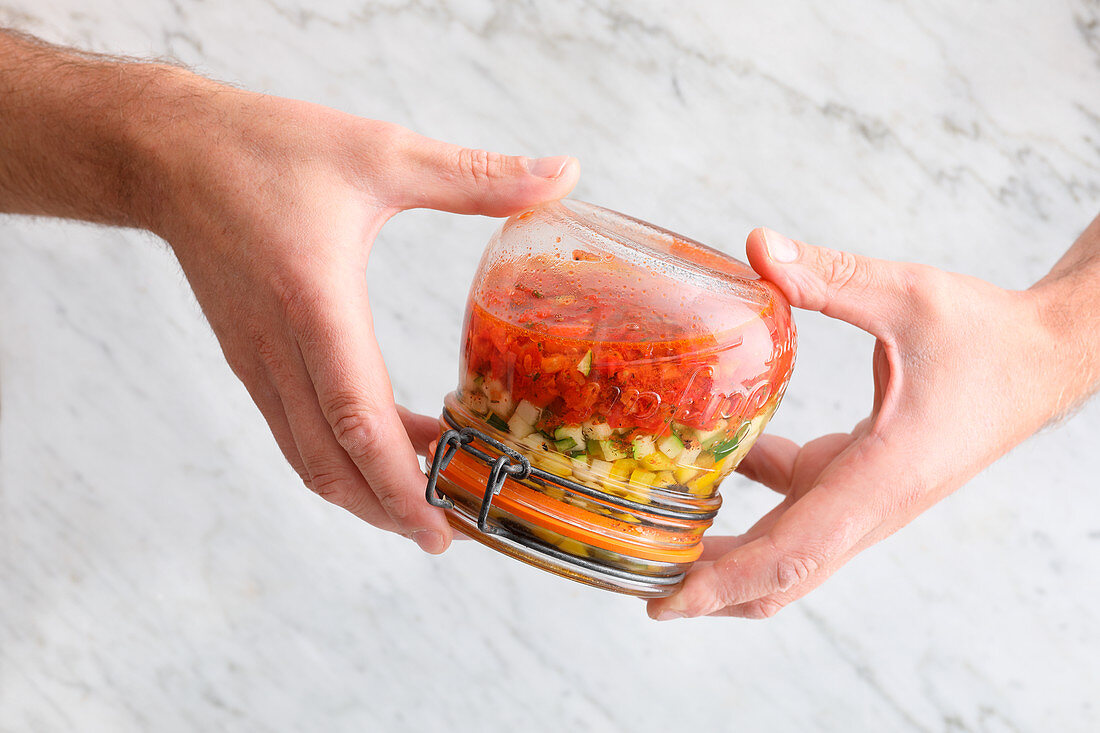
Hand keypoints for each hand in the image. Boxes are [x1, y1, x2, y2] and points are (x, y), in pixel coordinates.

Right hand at [150, 81, 578, 552]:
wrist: (169, 154)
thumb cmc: (267, 149)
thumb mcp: (379, 152)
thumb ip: (474, 174)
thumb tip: (565, 173)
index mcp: (315, 304)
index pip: (358, 420)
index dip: (403, 482)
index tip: (442, 528)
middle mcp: (277, 349)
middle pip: (332, 463)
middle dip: (391, 509)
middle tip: (452, 531)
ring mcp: (256, 361)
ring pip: (310, 457)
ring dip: (366, 491)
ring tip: (428, 500)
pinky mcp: (250, 359)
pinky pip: (296, 430)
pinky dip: (342, 456)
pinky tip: (386, 447)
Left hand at [648, 225, 1085, 618]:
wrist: (1044, 358)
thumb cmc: (988, 336)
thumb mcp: (907, 297)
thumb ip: (830, 276)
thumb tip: (756, 247)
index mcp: (884, 478)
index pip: (792, 552)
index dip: (724, 581)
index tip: (665, 602)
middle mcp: (873, 504)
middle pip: (781, 576)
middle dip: (710, 589)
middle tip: (639, 584)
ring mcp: (867, 497)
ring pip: (788, 550)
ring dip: (727, 552)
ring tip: (655, 536)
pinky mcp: (863, 477)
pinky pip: (798, 503)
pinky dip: (751, 496)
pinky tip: (710, 458)